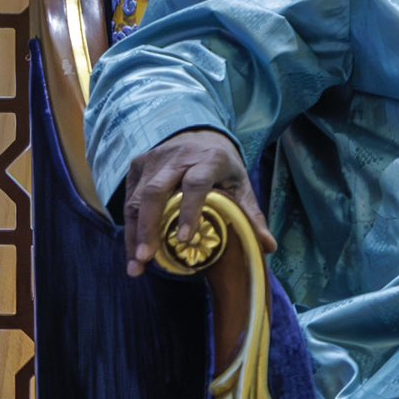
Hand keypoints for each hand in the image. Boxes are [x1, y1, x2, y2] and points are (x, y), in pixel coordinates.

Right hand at [117, 126, 255, 278]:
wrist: (198, 134)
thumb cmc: (221, 166)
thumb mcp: (241, 184)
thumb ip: (251, 215)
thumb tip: (268, 246)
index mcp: (209, 159)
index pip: (196, 184)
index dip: (189, 210)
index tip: (184, 239)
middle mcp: (176, 158)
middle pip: (156, 192)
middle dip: (149, 227)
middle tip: (147, 257)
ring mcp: (153, 161)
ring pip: (138, 198)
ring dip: (134, 233)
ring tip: (136, 264)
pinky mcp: (137, 167)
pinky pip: (129, 199)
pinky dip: (130, 227)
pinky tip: (133, 250)